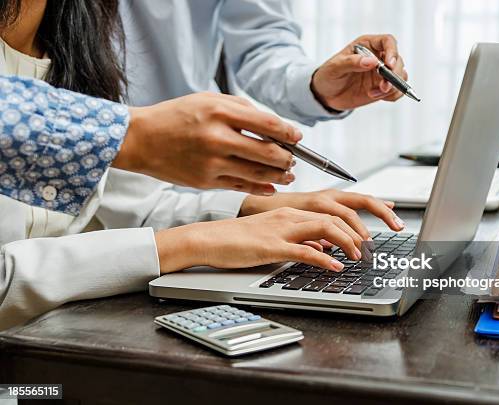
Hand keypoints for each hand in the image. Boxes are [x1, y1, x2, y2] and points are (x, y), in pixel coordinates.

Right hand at [112, 93, 299, 194]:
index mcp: (219, 112)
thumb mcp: (208, 99)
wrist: (140, 139)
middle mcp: (217, 138)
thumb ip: (241, 109)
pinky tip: (271, 187)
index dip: (289, 133)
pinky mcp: (205, 181)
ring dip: (278, 176)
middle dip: (287, 158)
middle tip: (292, 158)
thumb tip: (272, 125)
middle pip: (267, 153)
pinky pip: (241, 186)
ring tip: (288, 174)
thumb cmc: (176, 116)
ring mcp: (211, 163)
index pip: (267, 125)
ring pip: (257, 174)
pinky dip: (260, 188)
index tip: (297, 137)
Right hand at [154, 208, 367, 273]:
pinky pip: (305, 251)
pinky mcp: (272, 246)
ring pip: (325, 229)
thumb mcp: (272, 236)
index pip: (330, 213)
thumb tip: (319, 249)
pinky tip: (335, 267)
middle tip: (369, 248)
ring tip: (358, 256)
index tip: (365, 236)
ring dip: (347, 242)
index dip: (352, 224)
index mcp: (289, 213)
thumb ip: (297, 240)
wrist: (208, 238)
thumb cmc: (235, 239)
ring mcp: (281, 230)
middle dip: (356, 232)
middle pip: (333, 218)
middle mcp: (289, 217)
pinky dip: (324, 259)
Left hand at [311, 34, 407, 110]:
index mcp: (367, 46)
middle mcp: (378, 57)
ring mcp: (382, 74)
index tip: (389, 65)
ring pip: (400, 76)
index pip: (388, 41)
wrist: (326, 95)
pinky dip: (392, 96)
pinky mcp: (382, 88)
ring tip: (375, 94)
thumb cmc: (328, 76)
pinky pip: (397, 91)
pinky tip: (376, 96)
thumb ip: (352, 63)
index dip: (392, 51)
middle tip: (383, 86)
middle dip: (394, 74)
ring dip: (393, 87)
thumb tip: (372, 62)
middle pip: (398, 60)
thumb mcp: (335, 68)